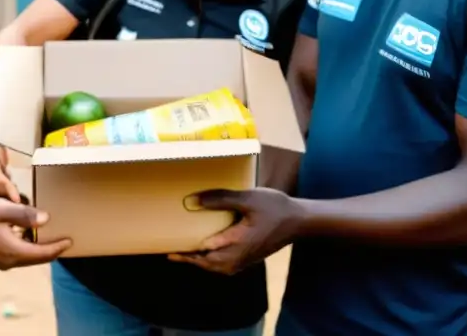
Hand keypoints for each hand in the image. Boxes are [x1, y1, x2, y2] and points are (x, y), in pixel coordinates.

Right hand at [0, 197, 70, 268]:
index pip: (44, 253)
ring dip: (41, 246)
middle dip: (54, 248)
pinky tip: (31, 230)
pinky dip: (28, 245)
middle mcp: (8, 260)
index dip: (60, 246)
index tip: (73, 239)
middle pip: (38, 257)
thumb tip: (46, 219)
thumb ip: (23, 214)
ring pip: (28, 256)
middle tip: (69, 235)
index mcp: (12, 250)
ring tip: (54, 231)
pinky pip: (18, 253)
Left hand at [169, 188, 302, 275]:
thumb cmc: (275, 208)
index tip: (167, 246)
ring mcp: (244, 260)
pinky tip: (206, 249)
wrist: (299, 221)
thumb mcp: (248, 198)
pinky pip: (224, 265)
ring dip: (199, 260)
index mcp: (236, 244)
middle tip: (170, 250)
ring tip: (184, 251)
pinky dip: (211, 259)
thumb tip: (192, 201)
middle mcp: (238, 258)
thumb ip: (220, 199)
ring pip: (216, 267)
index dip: (184, 251)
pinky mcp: (248, 259)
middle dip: (188, 259)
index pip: (203, 254)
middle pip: (207, 264)